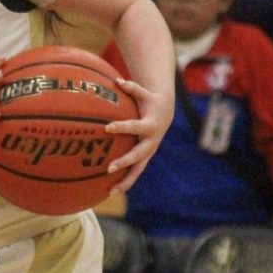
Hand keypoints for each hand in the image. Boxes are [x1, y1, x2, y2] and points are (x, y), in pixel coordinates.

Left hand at [105, 76, 172, 195]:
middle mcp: (150, 142)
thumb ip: (131, 88)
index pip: (135, 127)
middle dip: (125, 162)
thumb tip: (116, 80)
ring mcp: (148, 152)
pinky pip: (135, 173)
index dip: (123, 127)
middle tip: (109, 168)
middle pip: (138, 155)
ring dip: (125, 181)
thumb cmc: (148, 101)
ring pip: (138, 170)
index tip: (108, 128)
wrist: (164, 114)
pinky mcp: (144, 159)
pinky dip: (124, 182)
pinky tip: (109, 192)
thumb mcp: (143, 93)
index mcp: (149, 125)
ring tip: (110, 192)